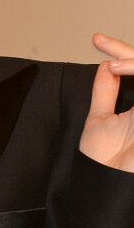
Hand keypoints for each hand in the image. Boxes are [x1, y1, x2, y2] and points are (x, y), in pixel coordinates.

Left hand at [79, 34, 133, 171]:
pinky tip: (118, 70)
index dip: (121, 51)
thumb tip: (104, 66)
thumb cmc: (104, 161)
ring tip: (112, 65)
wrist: (105, 188)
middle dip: (124, 51)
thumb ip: (105, 91)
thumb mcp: (101, 118)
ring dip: (132, 61)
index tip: (97, 39)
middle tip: (99, 40)